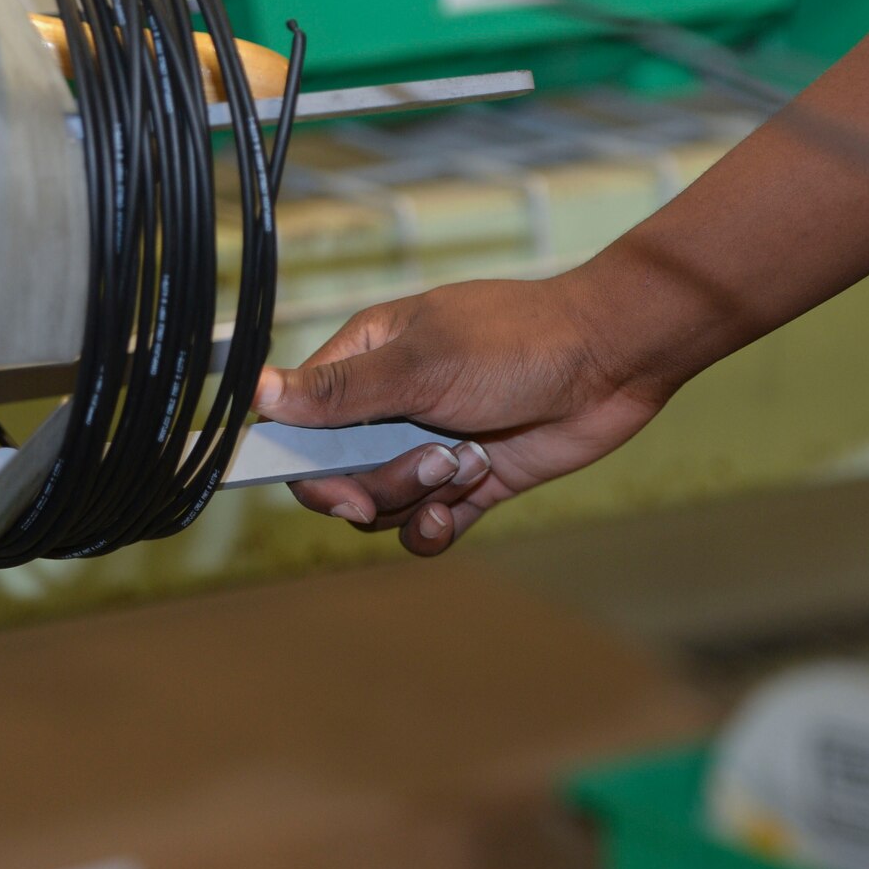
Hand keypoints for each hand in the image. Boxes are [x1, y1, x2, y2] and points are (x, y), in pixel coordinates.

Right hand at [254, 271, 668, 555]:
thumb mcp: (420, 364)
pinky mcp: (469, 480)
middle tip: (424, 469)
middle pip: (338, 475)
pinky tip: (461, 503)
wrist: (611, 359)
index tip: (337, 488)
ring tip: (466, 465)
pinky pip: (425, 524)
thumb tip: (257, 391)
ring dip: (416, 498)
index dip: (304, 465)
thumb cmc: (517, 342)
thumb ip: (339, 390)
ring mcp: (429, 443)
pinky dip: (435, 526)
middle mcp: (390, 404)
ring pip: (383, 504)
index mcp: (365, 359)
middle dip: (374, 486)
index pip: (300, 423)